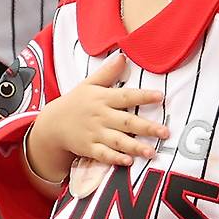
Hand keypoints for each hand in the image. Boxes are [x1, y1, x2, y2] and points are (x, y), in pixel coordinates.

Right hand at [26, 53, 168, 180]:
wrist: (52, 123)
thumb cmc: (76, 102)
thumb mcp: (89, 83)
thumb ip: (108, 72)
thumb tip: (123, 56)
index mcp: (103, 98)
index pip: (126, 96)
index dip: (143, 96)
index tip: (160, 97)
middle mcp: (101, 116)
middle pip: (126, 122)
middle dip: (146, 127)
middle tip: (165, 132)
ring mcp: (94, 133)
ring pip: (118, 141)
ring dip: (135, 147)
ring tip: (152, 152)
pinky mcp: (89, 149)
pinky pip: (103, 155)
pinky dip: (115, 159)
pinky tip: (128, 162)